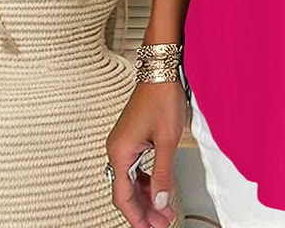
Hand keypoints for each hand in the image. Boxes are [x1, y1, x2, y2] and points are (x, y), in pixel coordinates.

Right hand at [106, 80, 186, 226]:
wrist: (161, 71)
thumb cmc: (162, 98)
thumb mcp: (167, 139)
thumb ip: (163, 173)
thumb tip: (161, 201)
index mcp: (120, 152)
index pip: (123, 196)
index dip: (137, 216)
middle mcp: (117, 149)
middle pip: (126, 191)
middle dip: (145, 210)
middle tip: (162, 223)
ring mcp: (124, 144)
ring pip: (132, 180)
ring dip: (147, 196)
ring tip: (164, 210)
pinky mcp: (132, 138)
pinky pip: (136, 168)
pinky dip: (147, 181)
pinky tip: (158, 188)